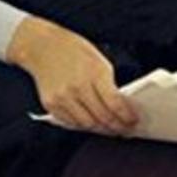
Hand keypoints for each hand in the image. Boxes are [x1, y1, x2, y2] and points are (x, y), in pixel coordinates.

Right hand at [6, 17, 138, 133]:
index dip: (127, 116)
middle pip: (102, 117)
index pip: (114, 103)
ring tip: (110, 129)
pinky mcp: (51, 105)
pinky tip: (92, 123)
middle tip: (125, 128)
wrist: (43, 47)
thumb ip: (108, 84)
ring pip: (87, 124)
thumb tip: (120, 106)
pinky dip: (83, 125)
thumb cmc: (73, 51)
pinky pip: (71, 123)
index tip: (133, 121)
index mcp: (94, 73)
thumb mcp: (99, 61)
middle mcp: (78, 87)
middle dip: (117, 126)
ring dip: (101, 129)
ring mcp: (62, 98)